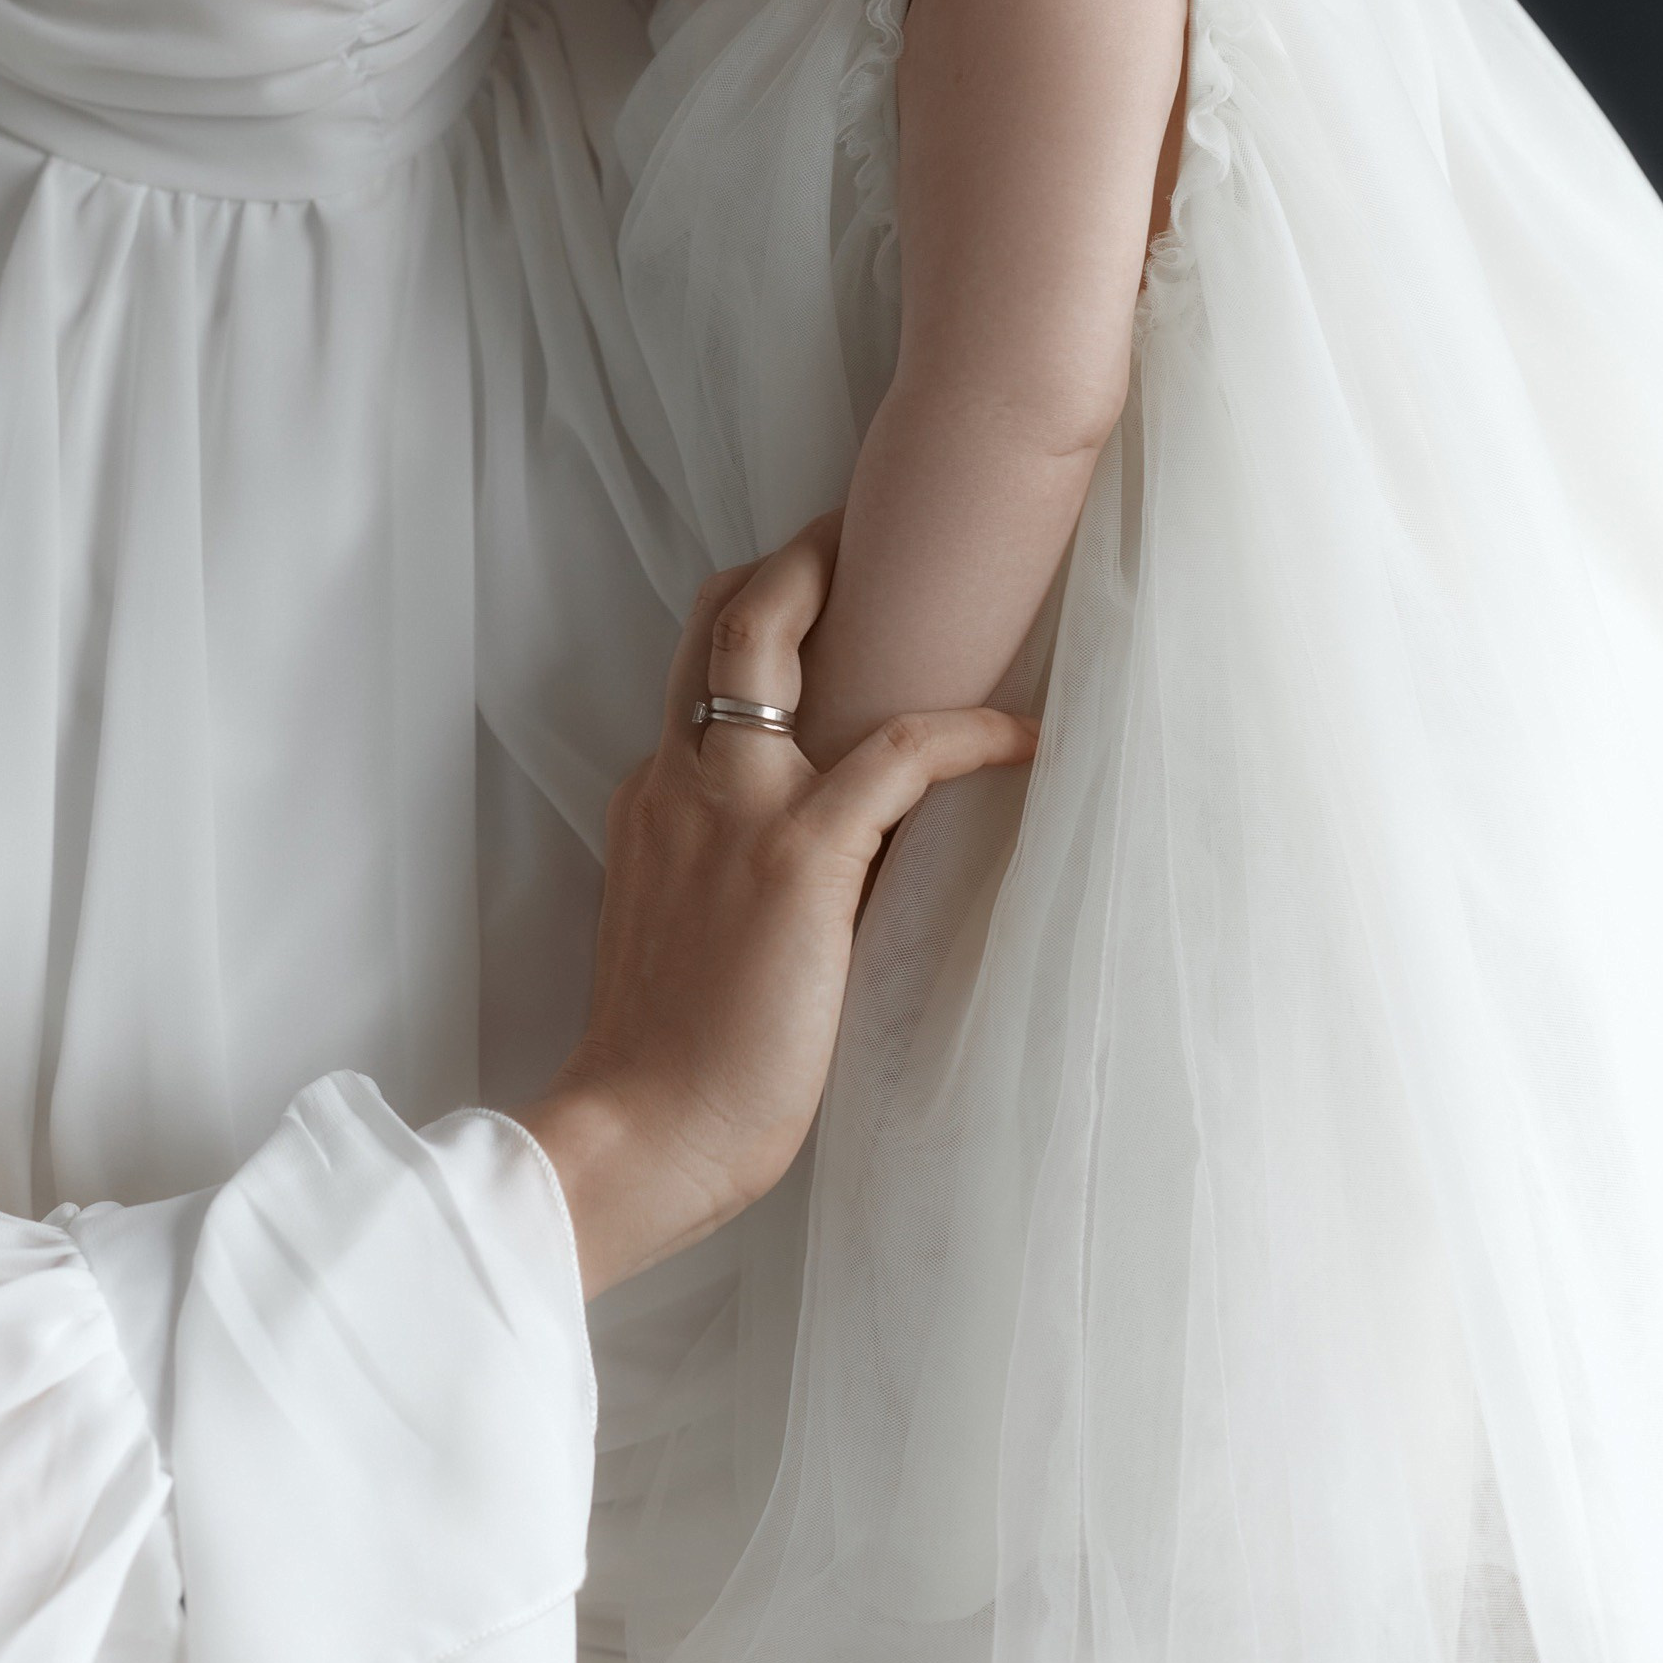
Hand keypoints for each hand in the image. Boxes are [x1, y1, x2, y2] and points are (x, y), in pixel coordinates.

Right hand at [516, 516, 1037, 1297]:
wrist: (637, 1135)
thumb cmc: (667, 1069)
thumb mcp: (679, 938)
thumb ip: (720, 875)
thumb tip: (819, 870)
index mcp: (653, 800)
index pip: (701, 669)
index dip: (760, 612)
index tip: (818, 589)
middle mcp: (681, 780)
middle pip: (726, 617)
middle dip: (797, 555)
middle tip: (866, 527)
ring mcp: (732, 809)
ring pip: (777, 638)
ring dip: (863, 591)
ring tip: (956, 577)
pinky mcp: (798, 857)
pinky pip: (899, 756)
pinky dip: (969, 733)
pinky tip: (1024, 736)